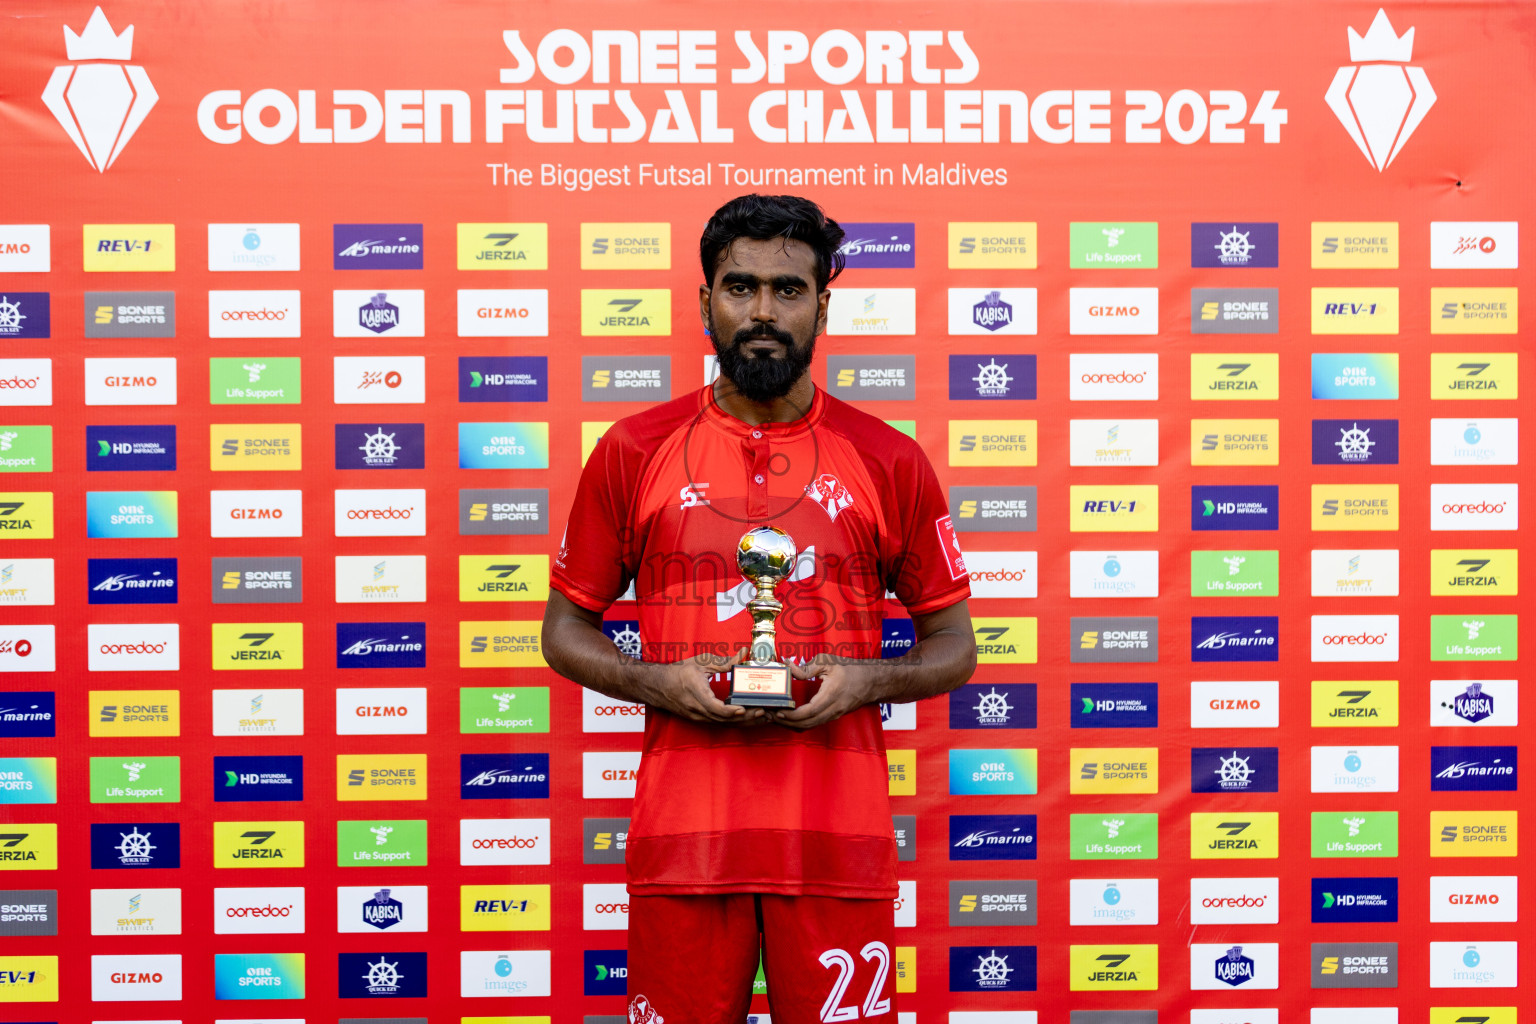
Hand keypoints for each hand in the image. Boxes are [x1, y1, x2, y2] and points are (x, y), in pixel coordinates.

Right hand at [641, 648, 766, 725]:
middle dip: (745, 718)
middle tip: (764, 713)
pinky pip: (720, 724)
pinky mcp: (700, 720)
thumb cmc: (678, 672)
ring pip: (724, 724)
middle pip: (723, 719)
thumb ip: (724, 661)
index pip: (714, 707)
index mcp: (696, 692)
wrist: (657, 686)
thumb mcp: (701, 662)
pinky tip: (749, 720)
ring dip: (744, 722)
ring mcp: (697, 717)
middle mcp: (696, 709)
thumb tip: (743, 654)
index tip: (744, 709)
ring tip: (762, 718)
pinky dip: (735, 723)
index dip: (730, 711)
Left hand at [773, 655, 881, 730]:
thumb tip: (789, 667)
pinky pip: (816, 724)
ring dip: (794, 725)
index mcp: (831, 694)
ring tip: (778, 718)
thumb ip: (808, 667)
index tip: (778, 712)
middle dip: (788, 723)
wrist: (871, 681)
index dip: (792, 715)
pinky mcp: (834, 716)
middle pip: (808, 723)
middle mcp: (833, 709)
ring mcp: (835, 715)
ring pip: (811, 726)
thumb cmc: (850, 669)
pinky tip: (792, 718)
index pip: (809, 711)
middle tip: (772, 716)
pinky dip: (802, 724)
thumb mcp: (828, 661)